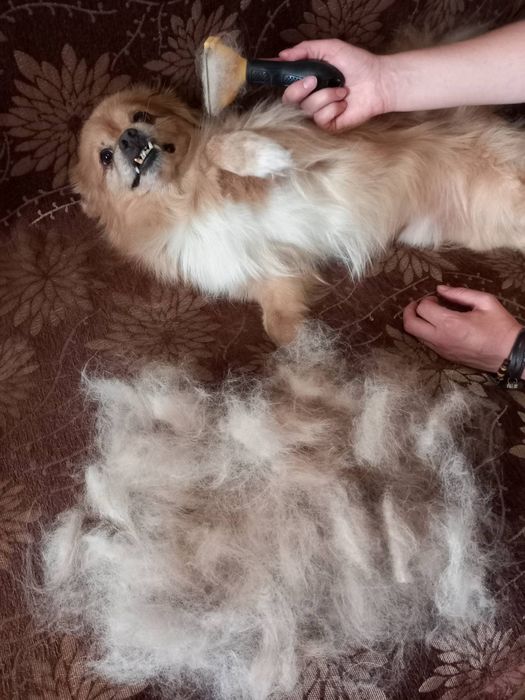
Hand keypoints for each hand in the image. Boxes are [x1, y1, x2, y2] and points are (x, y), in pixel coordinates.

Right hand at [279, 39, 387, 130]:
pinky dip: (333, 108)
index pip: (286, 82)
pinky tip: (344, 104)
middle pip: (288, 100)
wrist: (378, 80)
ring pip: (307, 109)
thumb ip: (306, 50)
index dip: (278, 77)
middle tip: (314, 80)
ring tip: (342, 90)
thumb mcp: (330, 48)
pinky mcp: (329, 125)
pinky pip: (320, 119)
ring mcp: (319, 113)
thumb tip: (282, 55)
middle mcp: (310, 97)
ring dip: (326, 96)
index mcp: (308, 80)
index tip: (273, 69)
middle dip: (298, 90)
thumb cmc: (357, 64)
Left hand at [403, 285, 521, 372]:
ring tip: (429, 314)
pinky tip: (437, 325)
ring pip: (415, 336)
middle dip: (409, 311)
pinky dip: (424, 332)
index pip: (423, 308)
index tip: (437, 297)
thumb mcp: (486, 302)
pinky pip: (425, 343)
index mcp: (451, 323)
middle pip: (410, 325)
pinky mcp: (445, 357)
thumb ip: (460, 293)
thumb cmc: (501, 327)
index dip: (427, 299)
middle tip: (419, 304)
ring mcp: (441, 350)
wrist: (510, 355)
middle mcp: (441, 338)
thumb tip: (441, 289)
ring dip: (416, 322)